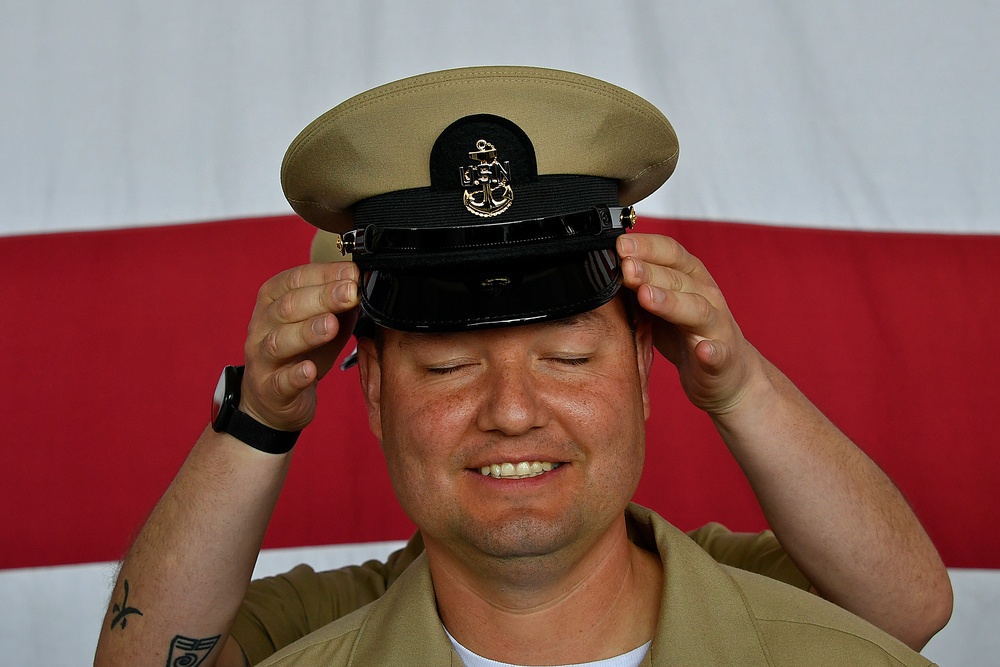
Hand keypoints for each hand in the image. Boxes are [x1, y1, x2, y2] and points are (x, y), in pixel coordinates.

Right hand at [240, 261, 359, 430]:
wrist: (275, 397)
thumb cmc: (301, 353)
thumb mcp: (322, 322)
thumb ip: (340, 304)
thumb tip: (363, 283)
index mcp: (272, 301)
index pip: (295, 279)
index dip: (324, 274)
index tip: (352, 274)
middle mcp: (262, 326)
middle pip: (287, 306)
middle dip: (322, 297)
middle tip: (350, 294)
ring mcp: (261, 358)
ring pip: (280, 341)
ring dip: (307, 331)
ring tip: (331, 325)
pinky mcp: (269, 388)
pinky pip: (281, 381)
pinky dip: (296, 375)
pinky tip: (311, 370)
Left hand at [617, 233, 764, 414]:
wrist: (726, 371)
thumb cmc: (687, 332)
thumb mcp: (659, 304)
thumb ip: (638, 287)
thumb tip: (604, 269)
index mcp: (690, 278)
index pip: (670, 252)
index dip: (646, 246)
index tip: (620, 244)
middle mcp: (706, 296)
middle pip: (677, 278)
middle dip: (649, 271)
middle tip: (625, 267)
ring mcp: (716, 327)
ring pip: (696, 310)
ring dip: (671, 302)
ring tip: (646, 296)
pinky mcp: (722, 358)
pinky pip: (717, 354)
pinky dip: (711, 352)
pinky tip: (703, 350)